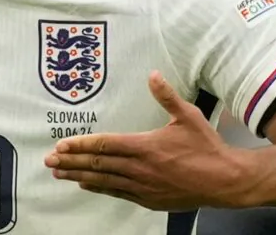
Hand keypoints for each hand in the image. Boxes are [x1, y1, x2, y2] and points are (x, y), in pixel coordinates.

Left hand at [44, 72, 251, 210]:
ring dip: (79, 176)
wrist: (226, 181)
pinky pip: (117, 193)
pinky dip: (99, 188)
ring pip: (103, 181)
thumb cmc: (207, 148)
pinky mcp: (149, 200)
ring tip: (59, 173)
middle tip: (49, 160)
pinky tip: (86, 185)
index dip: (80, 145)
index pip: (104, 145)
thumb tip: (153, 74)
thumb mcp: (188, 116)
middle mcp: (140, 168)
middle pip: (97, 164)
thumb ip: (167, 96)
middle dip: (71, 161)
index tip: (61, 144)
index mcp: (145, 146)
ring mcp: (143, 186)